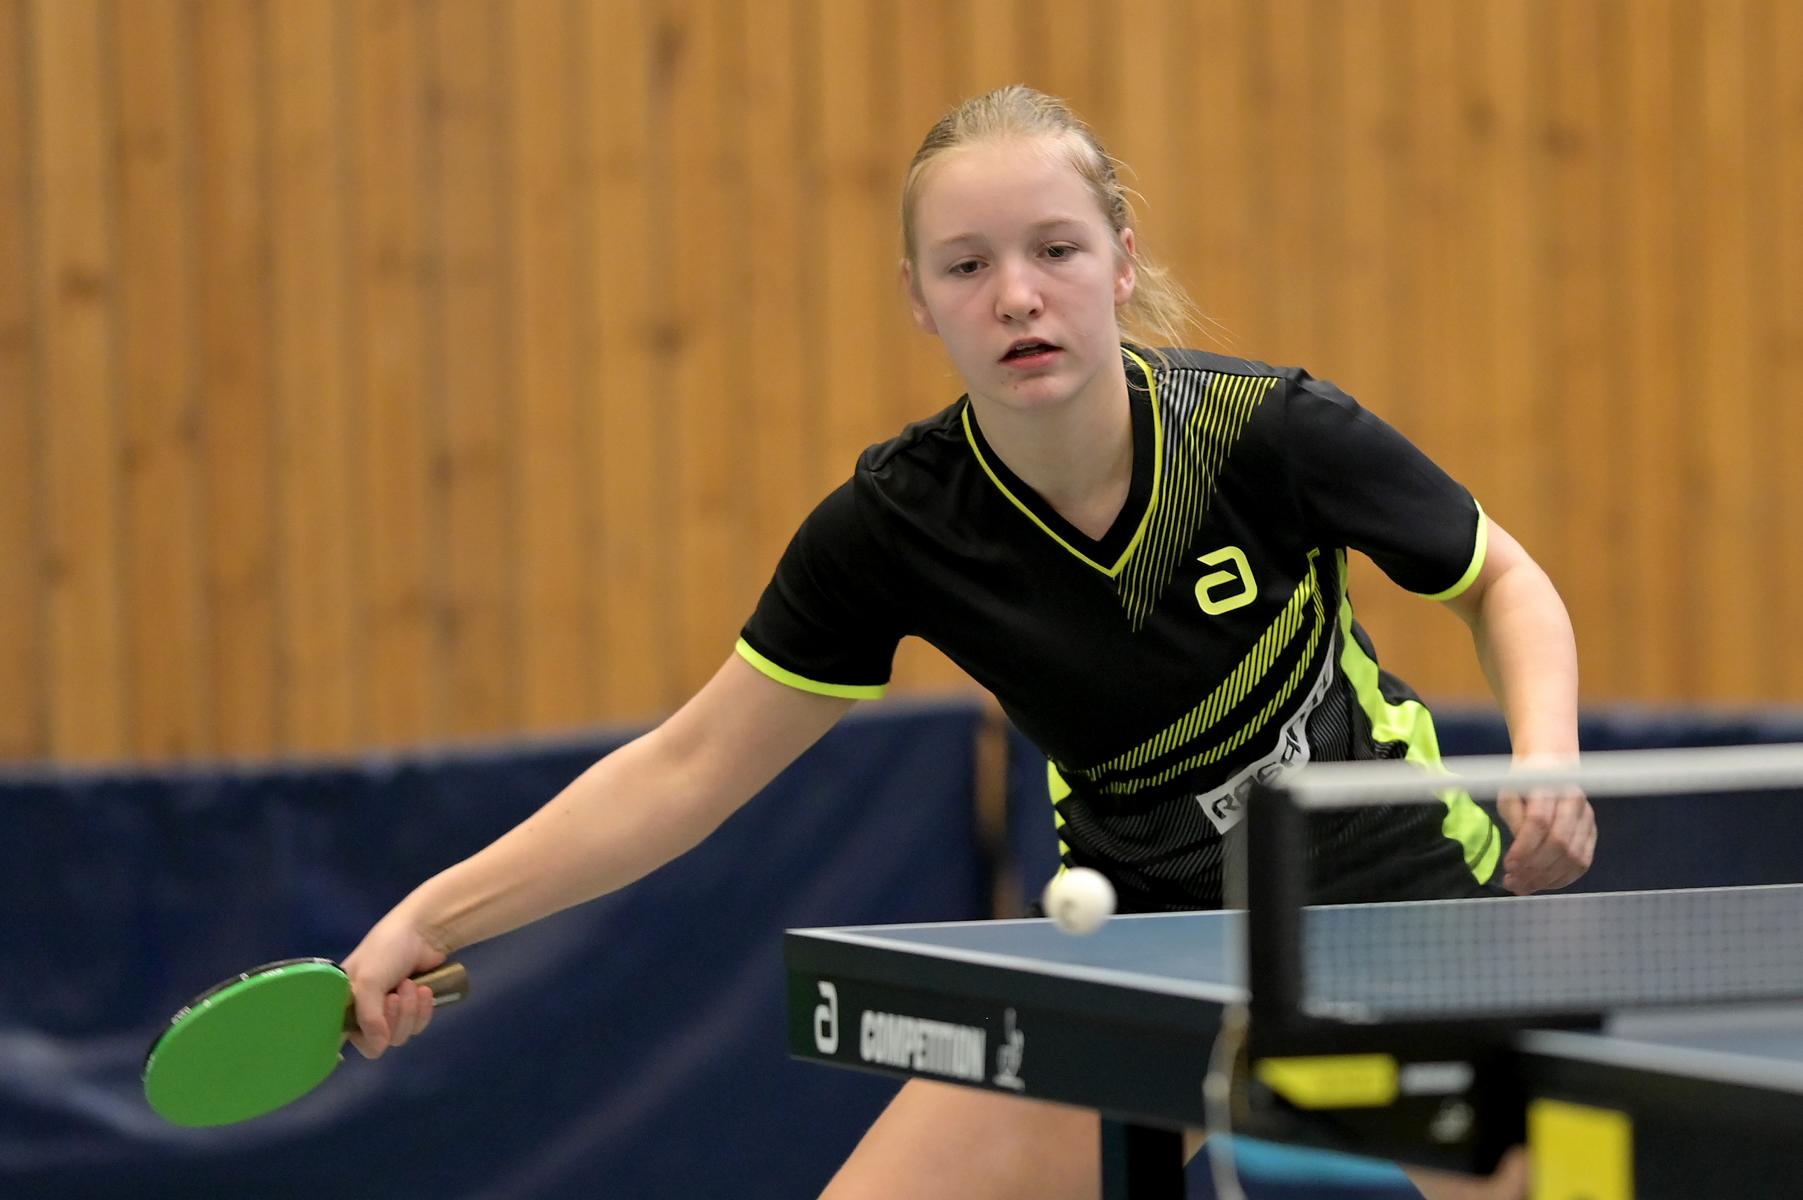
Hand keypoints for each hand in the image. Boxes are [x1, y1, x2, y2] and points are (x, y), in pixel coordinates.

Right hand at [342, 910, 450, 1059]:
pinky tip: (424, 990)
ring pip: (400, 1035)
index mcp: (343, 1004)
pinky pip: (417, 1027)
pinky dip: (423, 1010)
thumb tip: (379, 1046)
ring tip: (411, 984)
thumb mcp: (368, 981)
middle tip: (396, 992)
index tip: (375, 1013)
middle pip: (379, 1041)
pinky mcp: (411, 1010)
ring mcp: (388, 1012)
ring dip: (410, 1010)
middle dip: (394, 1016)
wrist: (423, 932)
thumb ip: (369, 1017)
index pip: (348, 1039)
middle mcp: (363, 1012)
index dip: (365, 1033)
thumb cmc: (386, 951)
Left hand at [1496, 781, 1594, 894]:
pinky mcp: (1593, 832)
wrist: (1553, 767)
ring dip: (1547, 878)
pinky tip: (1543, 883)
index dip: (1524, 848)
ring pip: (1573, 857)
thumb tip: (1519, 855)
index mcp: (1549, 787)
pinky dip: (1563, 878)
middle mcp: (1573, 802)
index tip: (1508, 865)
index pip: (1539, 822)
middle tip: (1513, 883)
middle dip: (1534, 868)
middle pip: (1559, 843)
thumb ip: (1514, 819)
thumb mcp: (1509, 793)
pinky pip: (1583, 862)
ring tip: (1523, 887)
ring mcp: (1587, 818)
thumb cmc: (1525, 783)